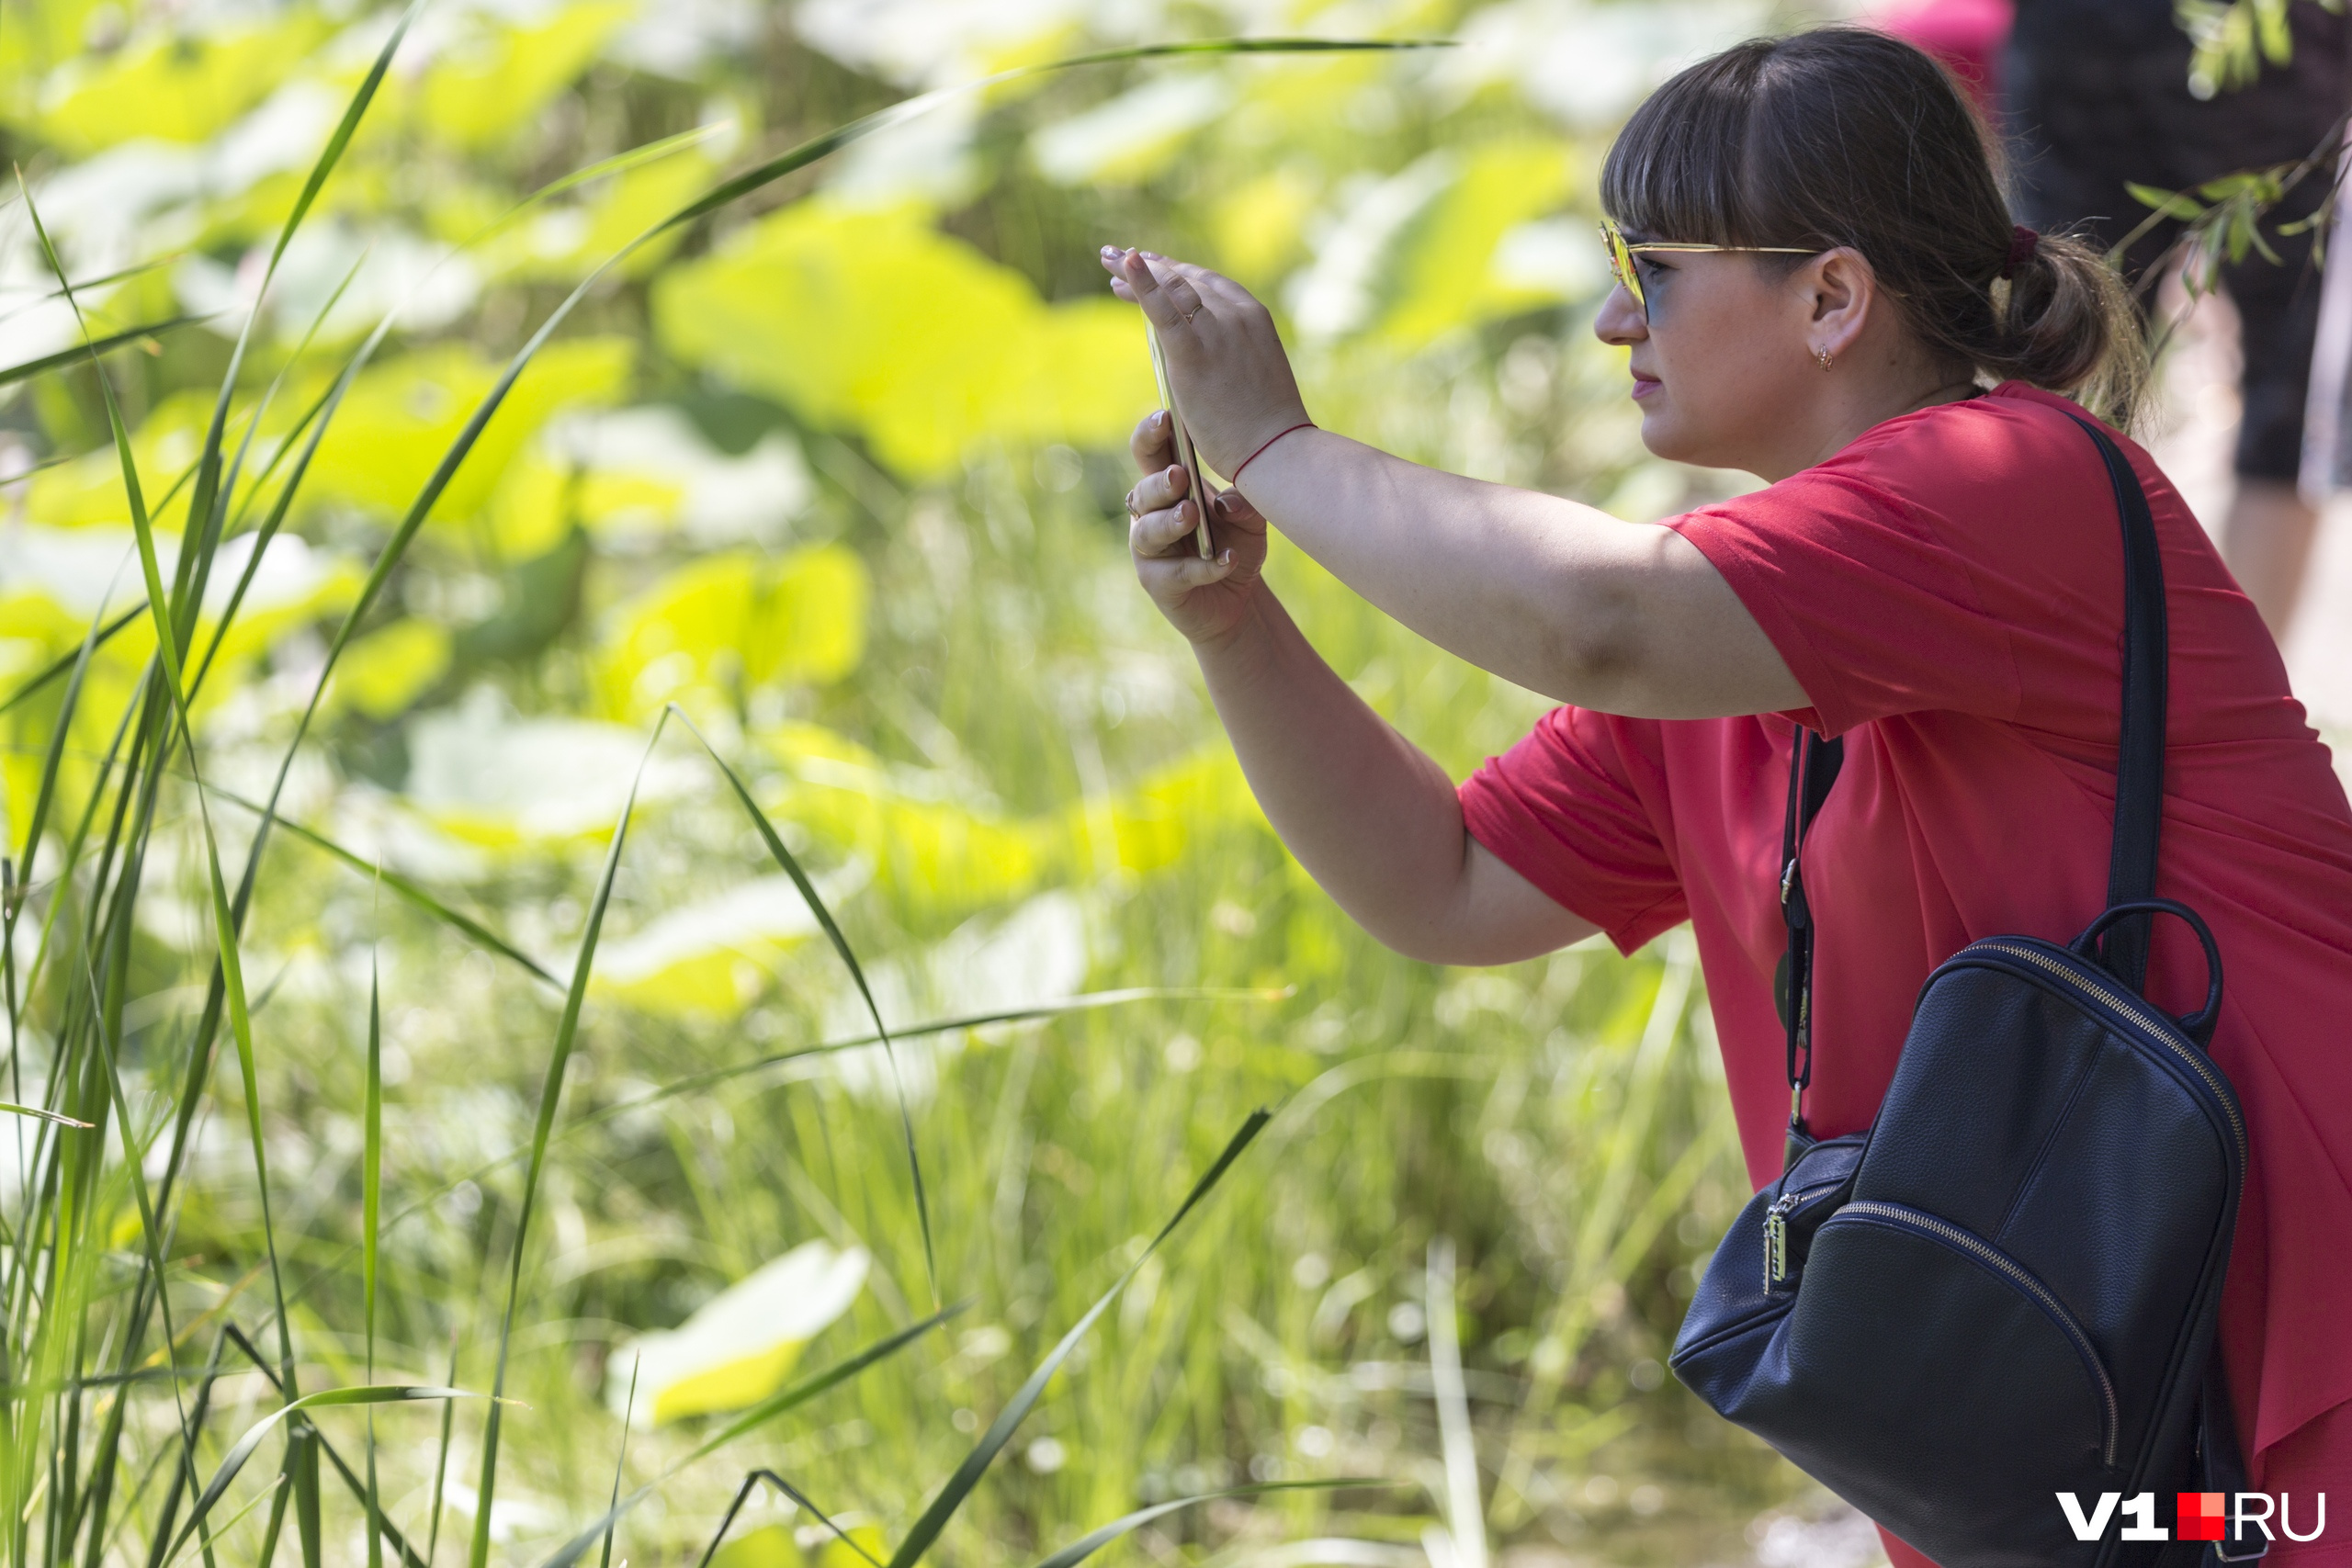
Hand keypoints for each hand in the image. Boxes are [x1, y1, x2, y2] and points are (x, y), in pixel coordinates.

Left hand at [1100, 246, 1309, 477]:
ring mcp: (1218, 330)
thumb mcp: (1253, 375)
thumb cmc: (1267, 426)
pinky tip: (1124, 264)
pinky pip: (1163, 310)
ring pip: (1172, 287)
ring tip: (1110, 260)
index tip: (1152, 266)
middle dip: (1151, 268)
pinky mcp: (1194, 353)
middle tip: (1119, 259)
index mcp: (1254, 316)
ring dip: (1136, 271)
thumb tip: (1207, 360)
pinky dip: (1142, 283)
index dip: (1176, 271)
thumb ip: (1230, 356)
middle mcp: (1237, 314)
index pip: (1208, 283)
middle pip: (1186, 280)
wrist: (1277, 449)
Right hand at [1125, 409, 1268, 646]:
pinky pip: (1174, 573)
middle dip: (1160, 483)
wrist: (1240, 598)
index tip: (1166, 418)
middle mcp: (1151, 514)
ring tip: (1192, 515)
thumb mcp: (1251, 518)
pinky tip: (1226, 561)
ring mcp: (1150, 550)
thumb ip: (1244, 504)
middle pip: (1143, 491)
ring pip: (1148, 532)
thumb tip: (1226, 505)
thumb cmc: (1236, 543)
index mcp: (1168, 486)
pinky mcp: (1157, 583)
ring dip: (1170, 522)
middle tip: (1181, 475)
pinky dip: (1202, 566)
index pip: (1150, 453)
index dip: (1151, 434)